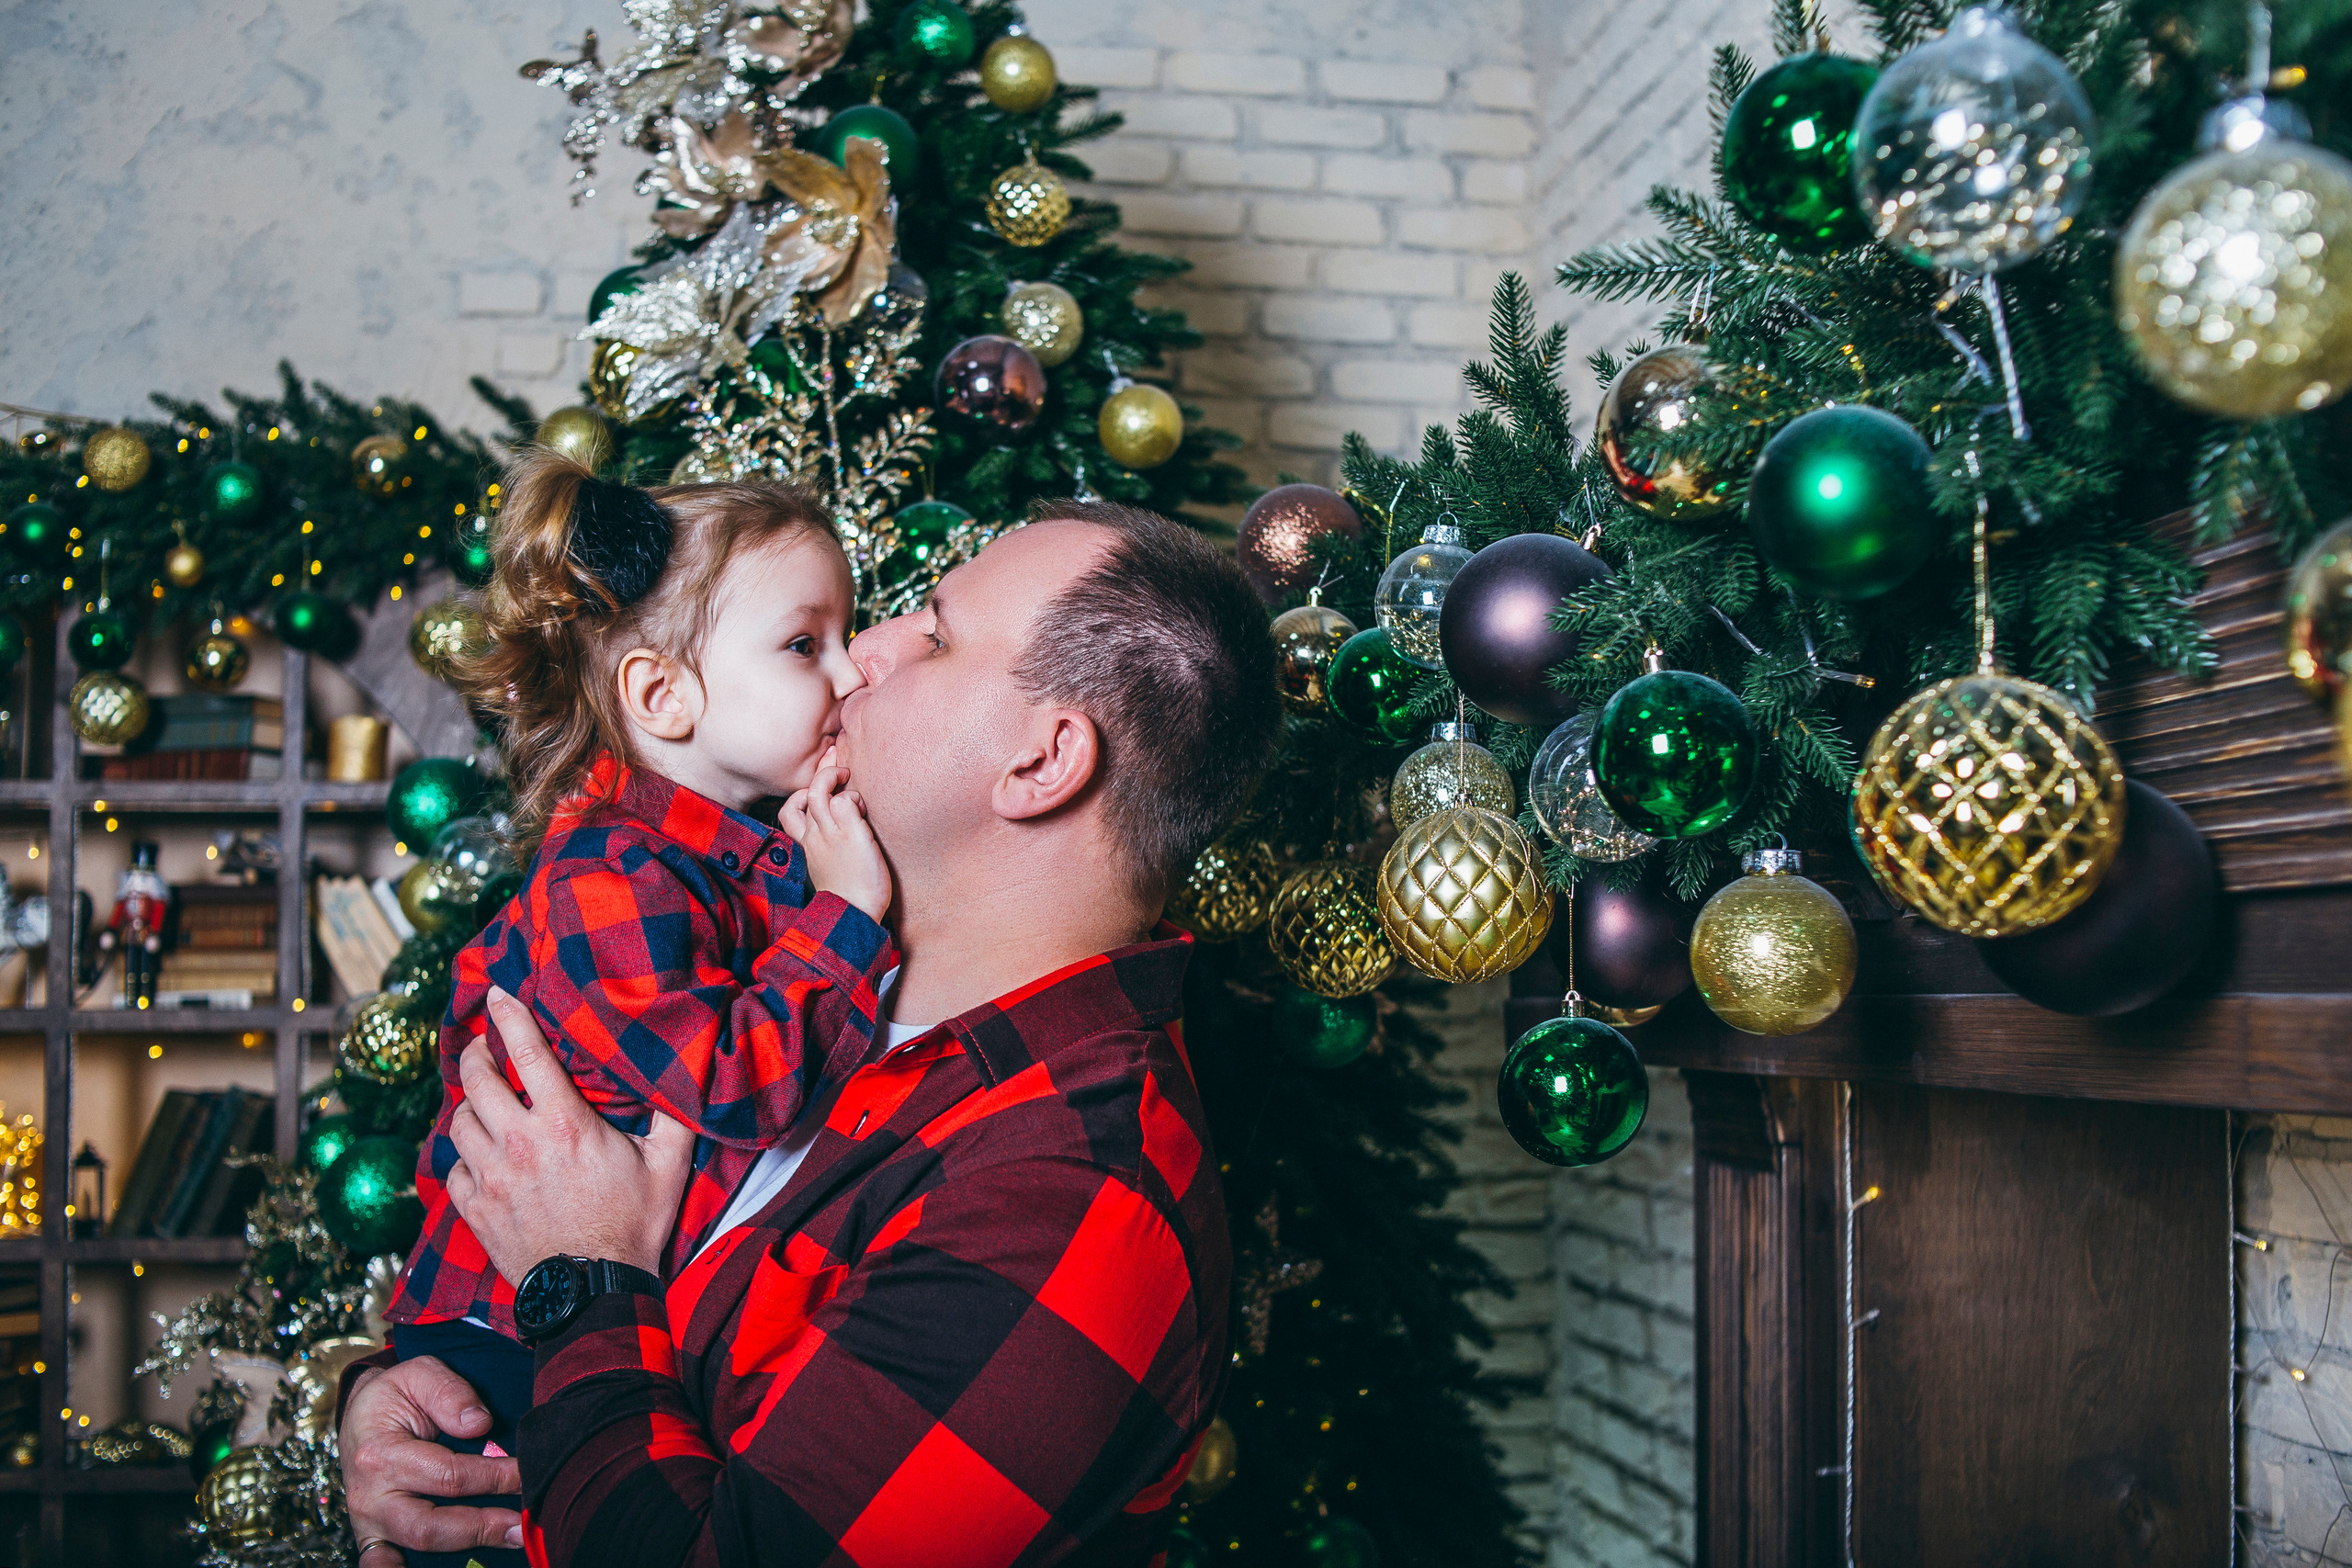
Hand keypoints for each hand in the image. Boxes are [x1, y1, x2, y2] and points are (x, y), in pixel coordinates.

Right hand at [340, 1355, 522, 1567]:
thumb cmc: (396, 1395)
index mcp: (381, 1453)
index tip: (527, 1473)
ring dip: (469, 1546)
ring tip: (512, 1538)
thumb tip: (479, 1423)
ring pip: (419, 1544)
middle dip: (483, 1525)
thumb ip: (449, 1392)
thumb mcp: (420, 1374)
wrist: (359, 1415)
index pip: (448, 1474)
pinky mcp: (374, 1535)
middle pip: (430, 1524)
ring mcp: (370, 1521)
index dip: (493, 1477)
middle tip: (524, 1523)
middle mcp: (371, 1495)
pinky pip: (381, 1563)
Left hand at [445, 988, 695, 1282]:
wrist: (593, 1293)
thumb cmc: (633, 1226)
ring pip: (458, 1122)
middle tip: (484, 1048)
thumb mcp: (668, 1166)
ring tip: (482, 1101)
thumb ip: (673, 1116)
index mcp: (564, 1124)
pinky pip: (454, 1168)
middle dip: (476, 1054)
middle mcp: (519, 1144)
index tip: (496, 994)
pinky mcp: (475, 1210)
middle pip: (476, 1080)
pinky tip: (480, 1154)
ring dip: (468, 1105)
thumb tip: (681, 1072)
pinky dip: (463, 1155)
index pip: (526, 1053)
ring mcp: (491, 1178)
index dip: (508, 1016)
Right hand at [781, 765, 890, 922]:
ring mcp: (830, 834)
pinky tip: (863, 810)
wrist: (853, 913)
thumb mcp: (830, 868)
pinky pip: (845, 801)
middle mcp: (814, 836)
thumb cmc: (849, 894)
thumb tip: (845, 827)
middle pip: (806, 792)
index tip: (820, 789)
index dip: (802, 795)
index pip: (791, 811)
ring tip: (848, 776)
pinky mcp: (850, 833)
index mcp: (807, 844)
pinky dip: (854, 798)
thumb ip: (830, 846)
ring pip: (819, 790)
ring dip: (833, 776)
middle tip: (838, 763)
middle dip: (822, 772)